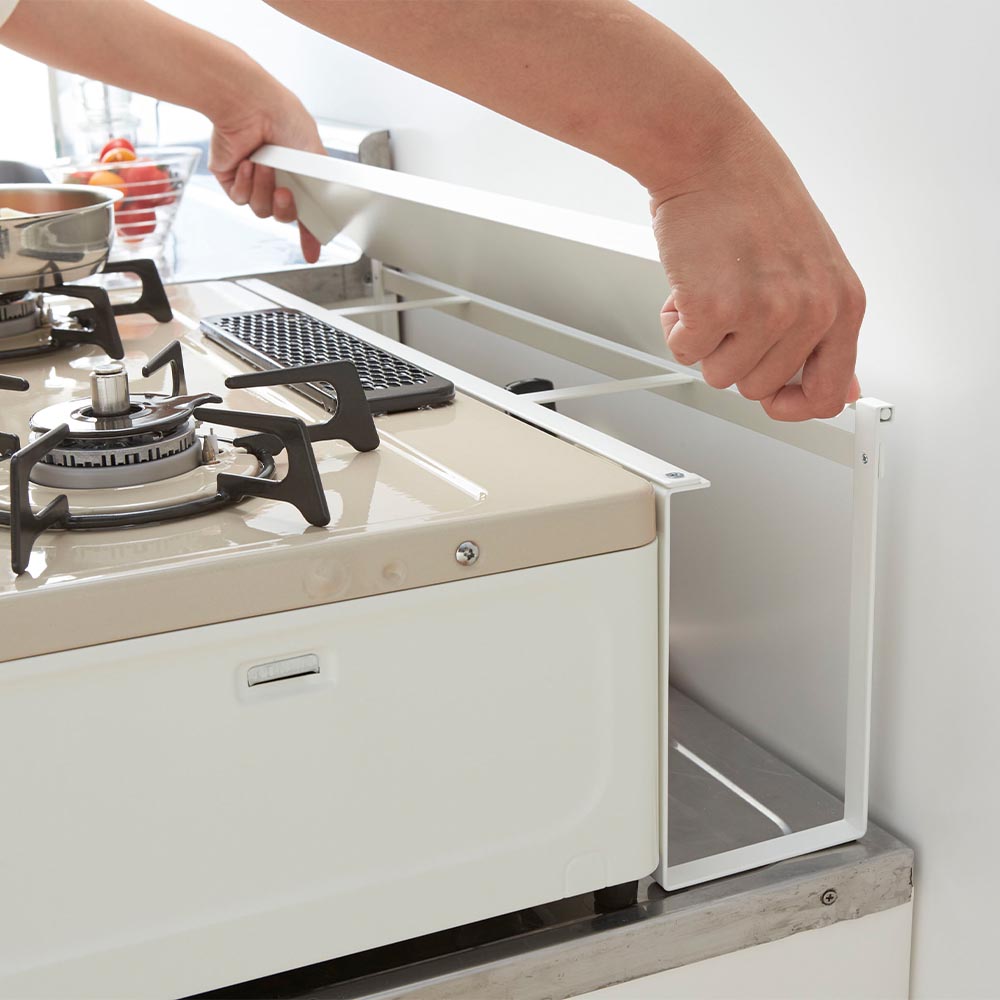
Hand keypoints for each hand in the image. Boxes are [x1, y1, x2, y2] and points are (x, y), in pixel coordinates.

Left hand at [209, 86, 326, 262]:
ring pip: (261, 210)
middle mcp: (275, 178)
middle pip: (283, 215)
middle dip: (285, 208)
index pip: (305, 211)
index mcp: (296, 173)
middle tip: (286, 192)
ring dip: (264, 190)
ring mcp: (253, 180)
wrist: (249, 103)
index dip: (308, 233)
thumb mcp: (315, 152)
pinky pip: (241, 199)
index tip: (312, 252)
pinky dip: (247, 183)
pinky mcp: (231, 179)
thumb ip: (324, 182)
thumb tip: (332, 203)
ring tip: (264, 166)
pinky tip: (248, 163)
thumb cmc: (281, 115)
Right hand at [650, 119, 864, 420]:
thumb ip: (825, 331)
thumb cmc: (753, 200)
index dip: (793, 406)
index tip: (775, 400)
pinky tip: (688, 285)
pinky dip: (676, 326)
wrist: (710, 155)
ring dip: (704, 340)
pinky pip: (684, 352)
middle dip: (734, 354)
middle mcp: (809, 311)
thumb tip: (841, 388)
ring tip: (711, 288)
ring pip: (719, 375)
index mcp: (842, 303)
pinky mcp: (713, 308)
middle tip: (731, 305)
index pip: (828, 394)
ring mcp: (762, 313)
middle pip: (759, 388)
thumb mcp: (815, 267)